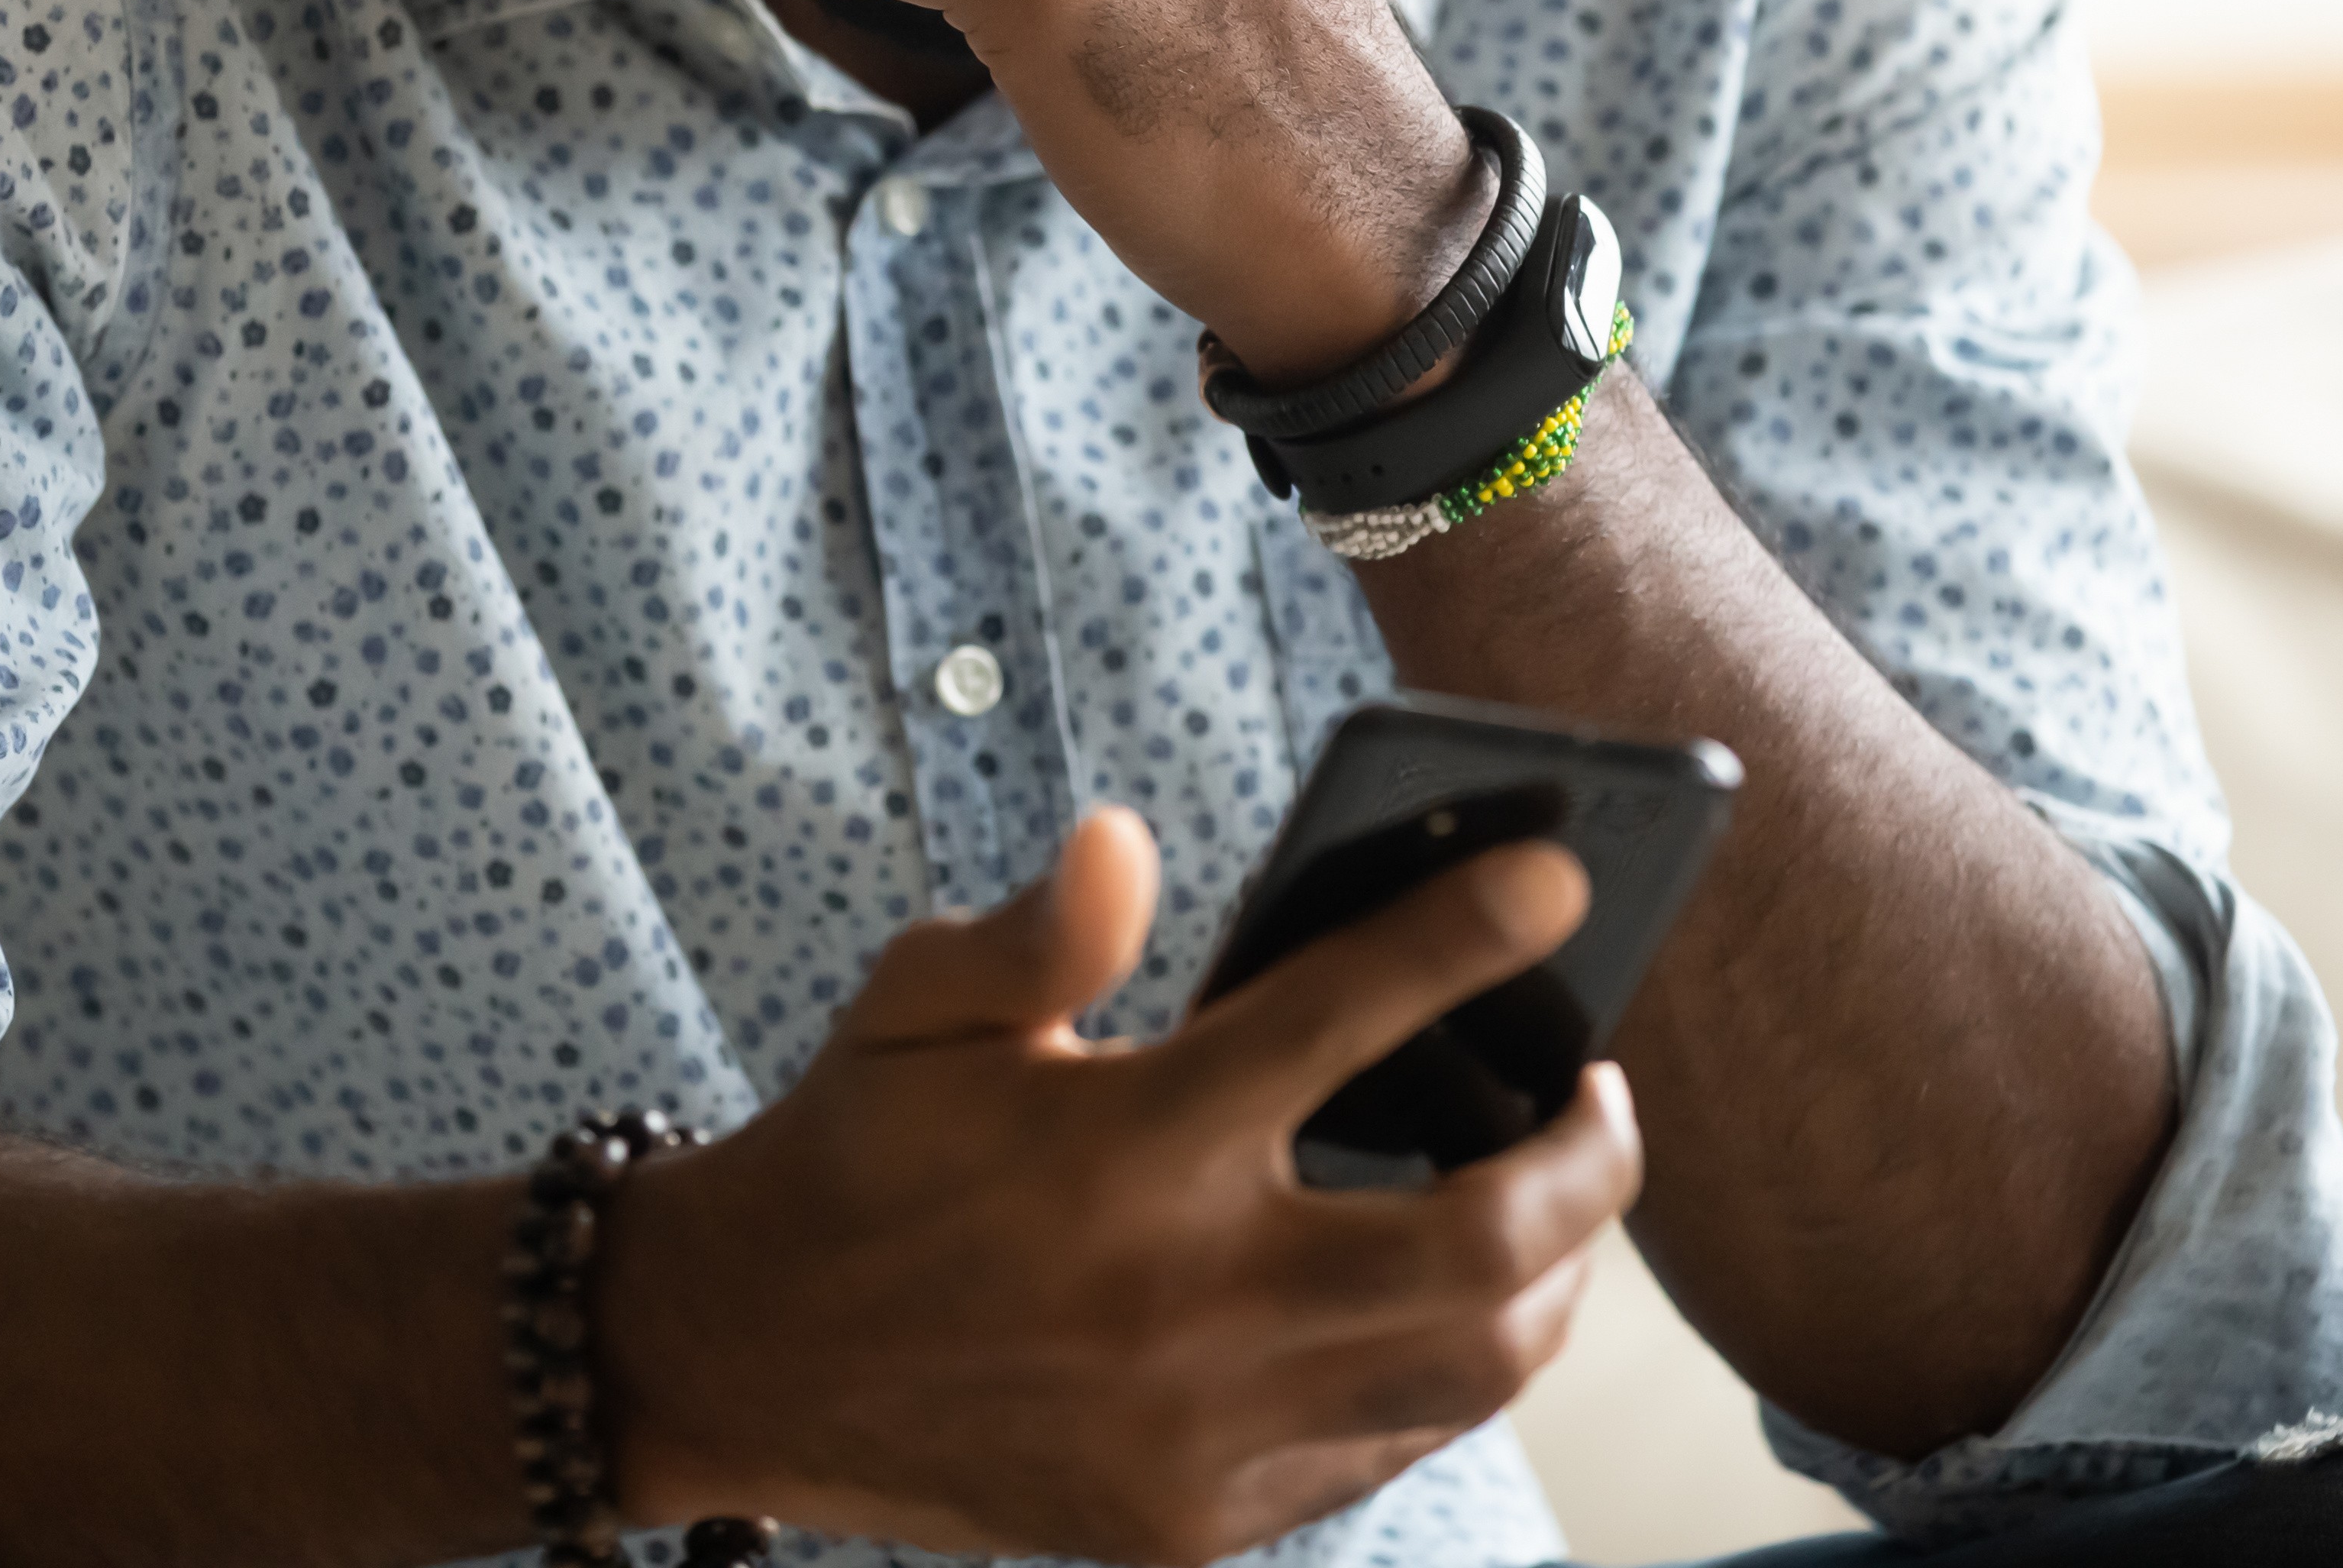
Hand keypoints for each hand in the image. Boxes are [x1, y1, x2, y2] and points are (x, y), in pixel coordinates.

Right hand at [599, 806, 1638, 1567]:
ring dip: (1551, 1278)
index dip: (1471, 935)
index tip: (1561, 878)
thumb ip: (1038, 932)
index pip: (1346, 1019)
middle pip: (1482, 1239)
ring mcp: (1201, 1432)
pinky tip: (1455, 1303)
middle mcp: (1185, 1299)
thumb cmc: (852, 1154)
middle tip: (1599, 1088)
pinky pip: (1387, 1445)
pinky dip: (1452, 1369)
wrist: (742, 1362)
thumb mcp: (918, 1007)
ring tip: (1555, 1199)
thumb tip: (1128, 842)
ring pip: (1470, 1366)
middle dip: (1588, 1157)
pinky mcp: (1194, 1520)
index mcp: (1126, 1149)